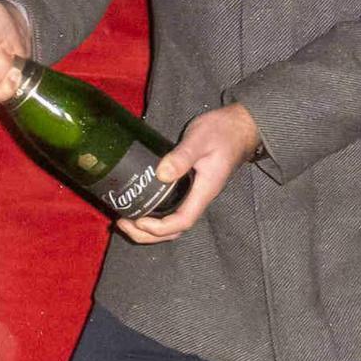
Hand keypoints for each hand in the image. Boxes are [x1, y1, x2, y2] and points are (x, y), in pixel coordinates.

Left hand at [118, 104, 256, 243]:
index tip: (138, 221)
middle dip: (148, 233)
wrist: (239, 126)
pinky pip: (170, 208)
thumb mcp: (199, 140)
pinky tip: (137, 204)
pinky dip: (153, 212)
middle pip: (175, 229)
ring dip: (148, 227)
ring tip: (125, 219)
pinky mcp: (188, 186)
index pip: (183, 221)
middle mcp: (198, 197)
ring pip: (172, 221)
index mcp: (203, 191)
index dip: (160, 227)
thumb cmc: (222, 132)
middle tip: (122, 223)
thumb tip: (161, 175)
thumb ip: (182, 157)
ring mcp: (193, 193)